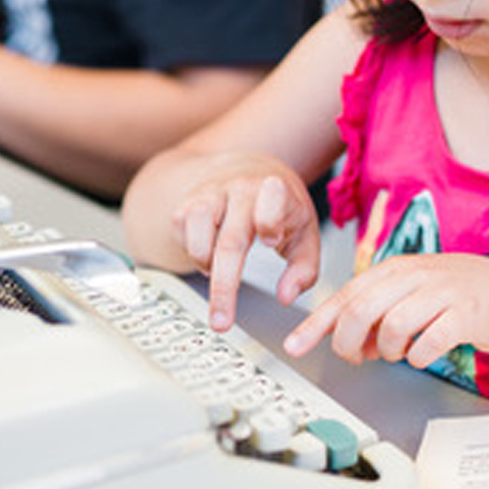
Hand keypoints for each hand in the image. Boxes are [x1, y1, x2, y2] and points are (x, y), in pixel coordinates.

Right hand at [170, 160, 321, 331]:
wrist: (248, 166)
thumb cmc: (281, 205)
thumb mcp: (305, 231)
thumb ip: (303, 267)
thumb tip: (285, 296)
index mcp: (275, 191)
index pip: (271, 200)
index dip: (269, 220)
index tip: (269, 242)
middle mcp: (240, 190)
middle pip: (230, 241)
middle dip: (224, 287)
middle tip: (222, 322)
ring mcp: (210, 195)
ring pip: (198, 235)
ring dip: (207, 264)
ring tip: (220, 268)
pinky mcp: (187, 203)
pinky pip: (183, 235)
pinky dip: (195, 254)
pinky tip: (210, 250)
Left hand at [282, 252, 488, 368]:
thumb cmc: (456, 295)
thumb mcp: (410, 294)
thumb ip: (377, 314)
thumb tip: (349, 342)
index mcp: (395, 269)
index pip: (345, 295)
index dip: (316, 324)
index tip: (295, 345)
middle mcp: (415, 275)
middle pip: (361, 310)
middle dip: (349, 342)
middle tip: (356, 358)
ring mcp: (442, 293)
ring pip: (392, 326)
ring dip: (388, 350)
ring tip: (398, 352)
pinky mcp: (466, 315)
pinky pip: (429, 342)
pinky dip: (418, 356)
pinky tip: (422, 354)